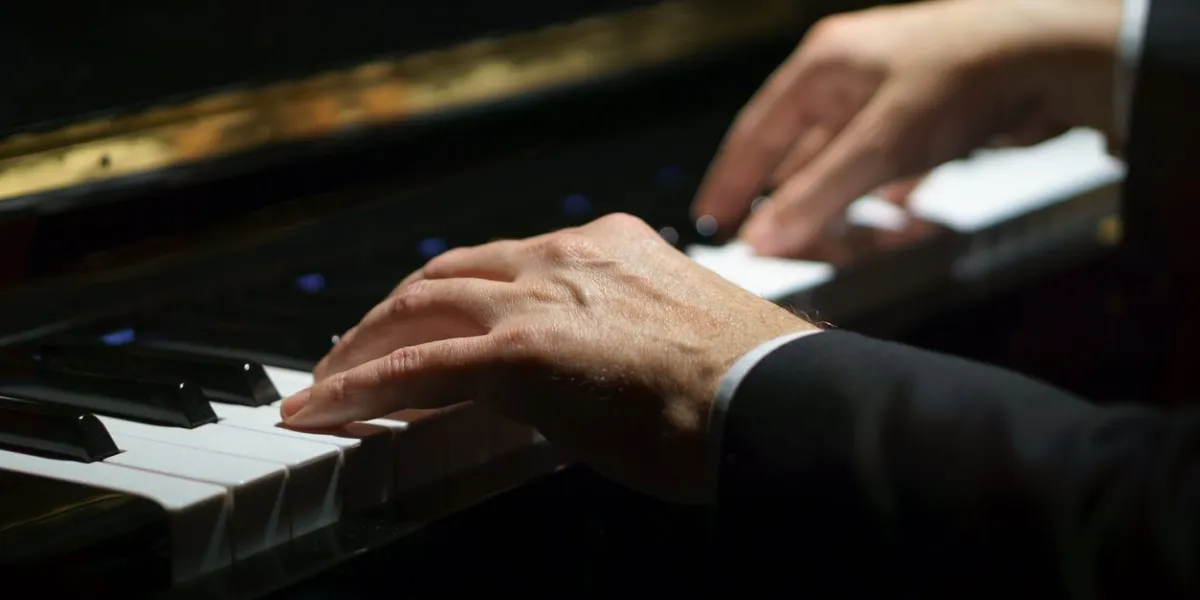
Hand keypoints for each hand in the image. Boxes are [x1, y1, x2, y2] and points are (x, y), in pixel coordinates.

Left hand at [280, 214, 815, 502]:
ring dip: (363, 346)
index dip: (453, 291)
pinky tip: (321, 409)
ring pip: (418, 310)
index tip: (429, 316)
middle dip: (395, 310)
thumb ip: (626, 329)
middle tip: (360, 346)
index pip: (504, 259)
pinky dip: (357, 388)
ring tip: (329, 379)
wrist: (773, 401)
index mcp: (609, 244)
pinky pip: (412, 368)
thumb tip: (601, 366)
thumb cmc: (748, 383)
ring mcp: (538, 300)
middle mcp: (565, 257)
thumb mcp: (679, 331)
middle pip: (448, 273)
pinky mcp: (517, 356)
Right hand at [691, 0, 1121, 256]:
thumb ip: (815, 196)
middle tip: (772, 242)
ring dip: (837, 199)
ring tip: (830, 236)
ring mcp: (888, 91)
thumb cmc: (962, 76)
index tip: (712, 221)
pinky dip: (881, 188)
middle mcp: (848, 74)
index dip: (730, 182)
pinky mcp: (925, 109)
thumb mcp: (877, 146)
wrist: (1051, 55)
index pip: (754, 134)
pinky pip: (886, 157)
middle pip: (797, 149)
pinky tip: (891, 210)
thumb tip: (760, 240)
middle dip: (787, 199)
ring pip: (843, 157)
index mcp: (820, 67)